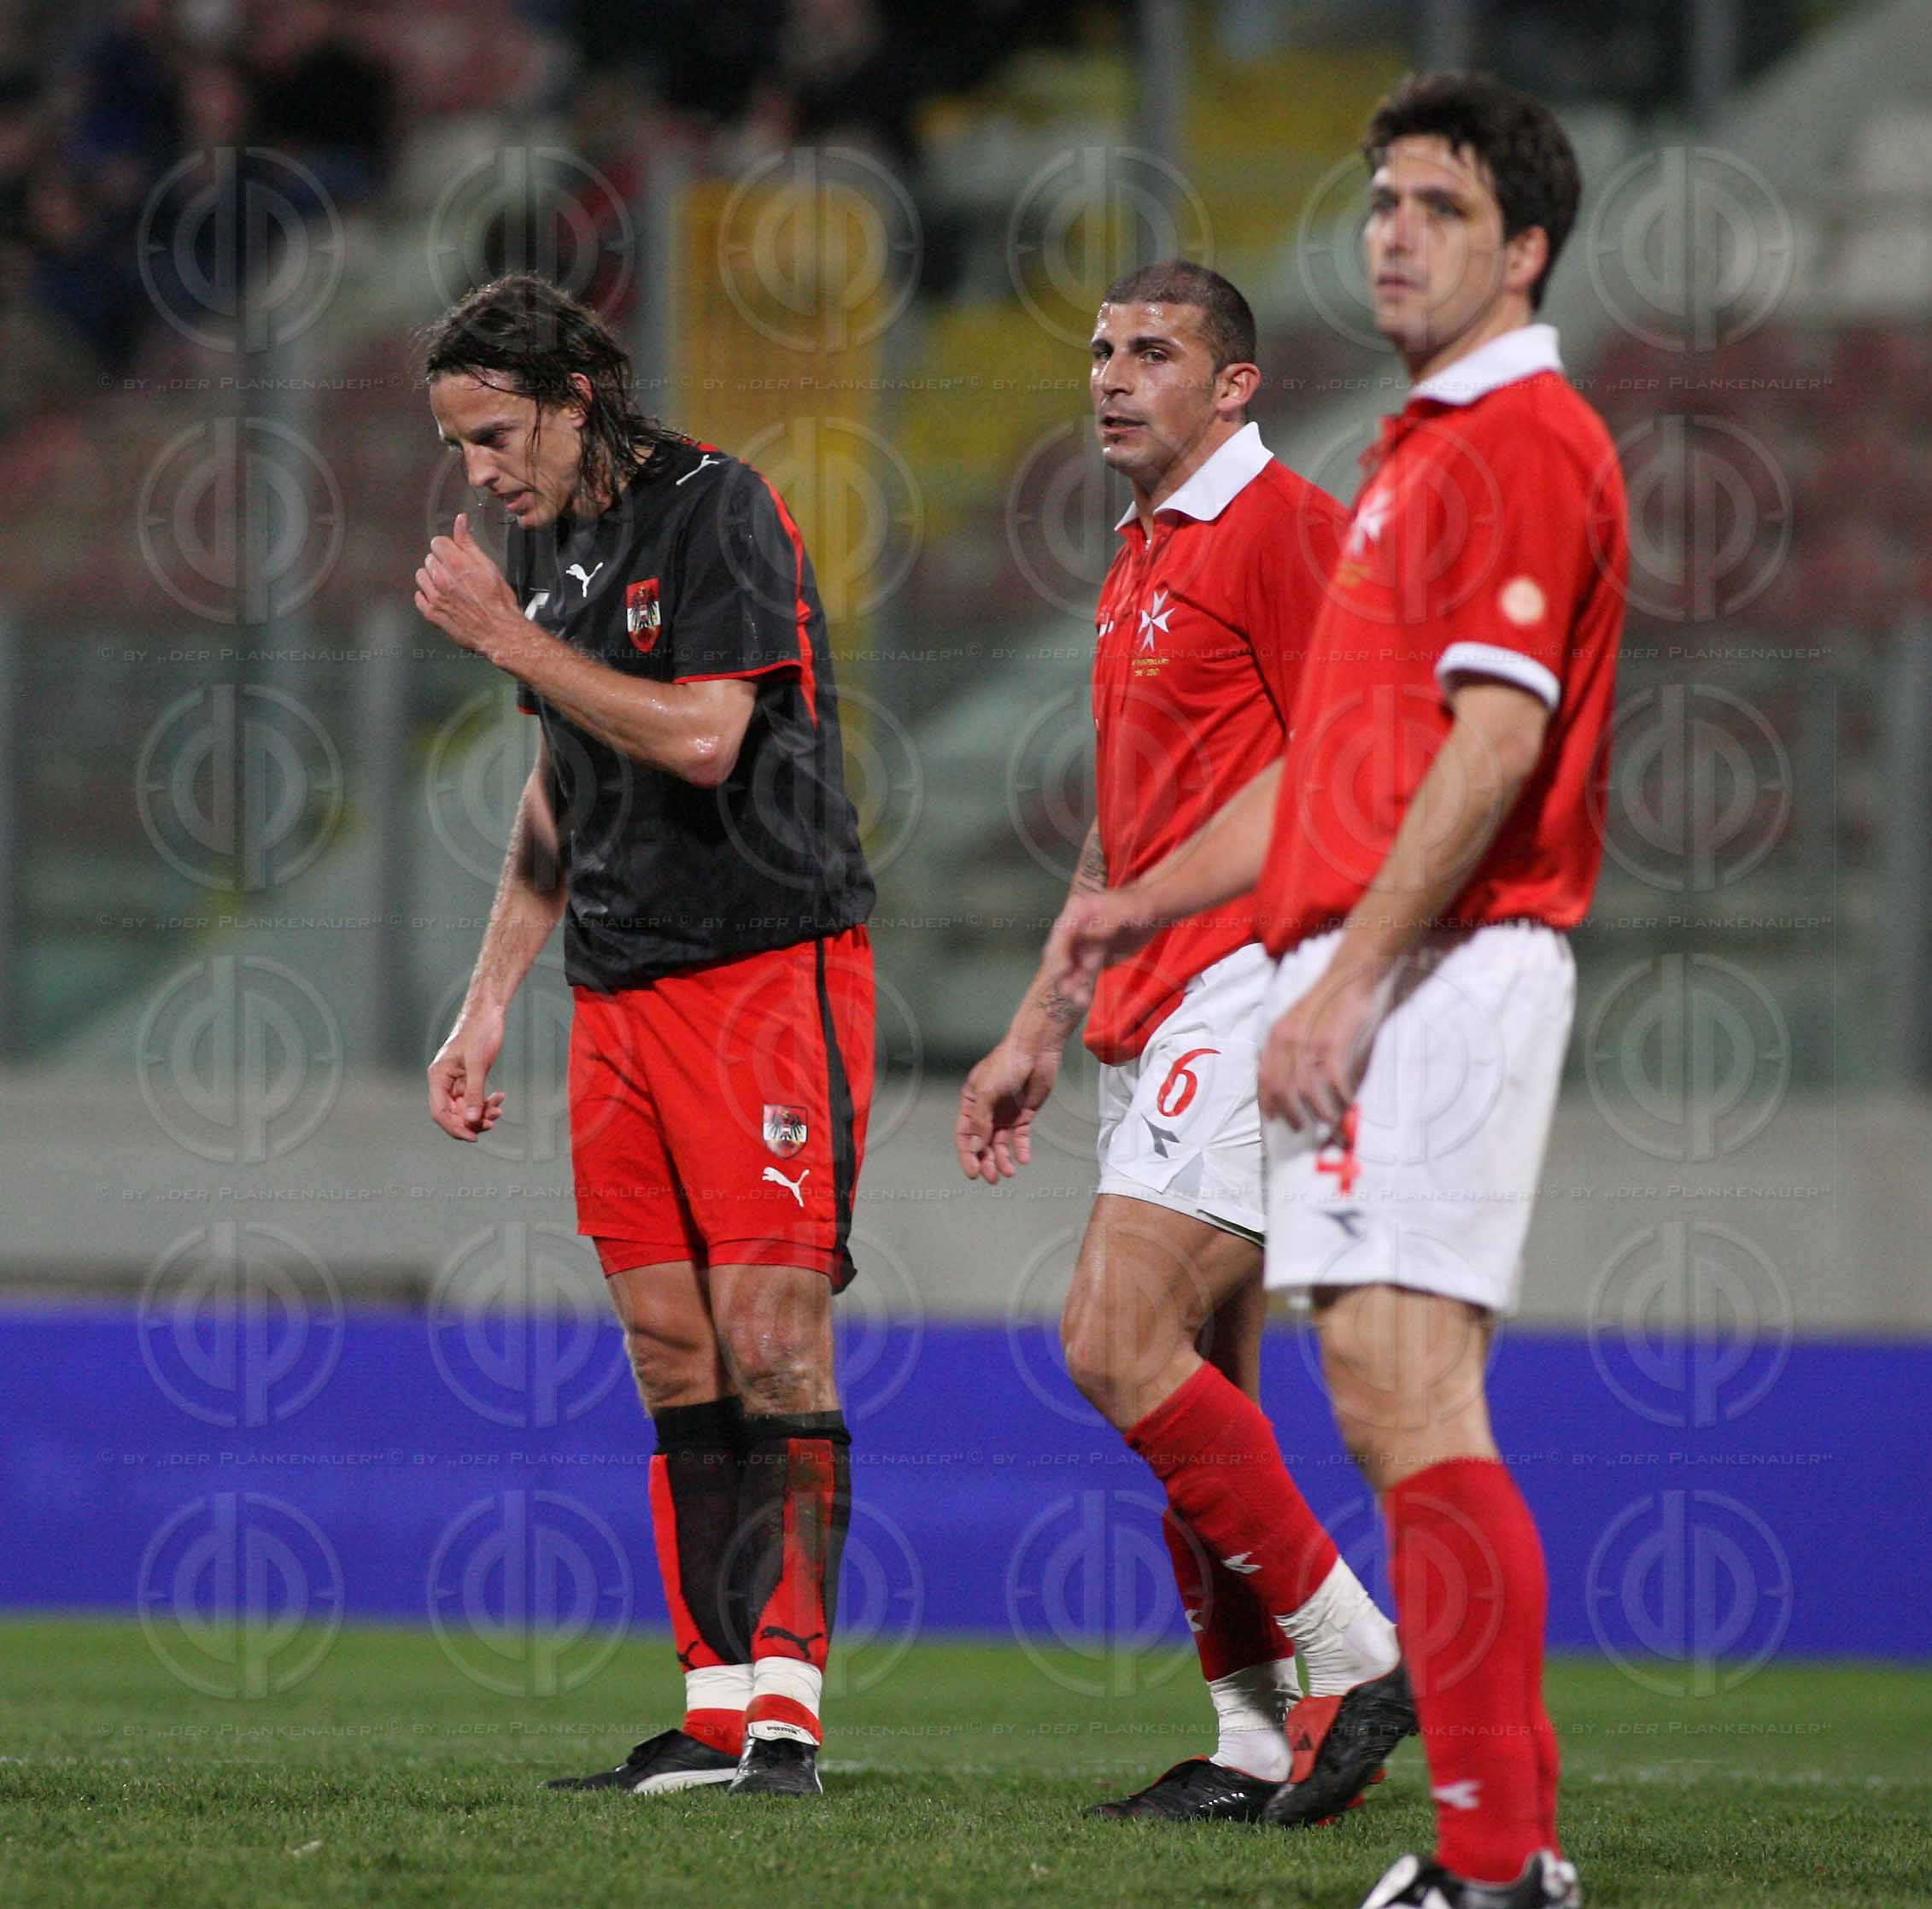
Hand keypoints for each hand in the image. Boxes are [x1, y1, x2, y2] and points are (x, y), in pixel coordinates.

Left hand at [415, 513, 521, 660]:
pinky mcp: (432, 613)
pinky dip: (427, 596)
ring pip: (421, 575)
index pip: (438, 542)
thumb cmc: (499, 603)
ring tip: (448, 586)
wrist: (500, 632)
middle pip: (429, 558)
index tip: (455, 554)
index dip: (448, 547)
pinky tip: (441, 598)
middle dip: (441, 563)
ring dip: (432, 578)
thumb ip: (469, 542)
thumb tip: (460, 521)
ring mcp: (435, 597)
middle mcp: (442, 579)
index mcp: (457, 564)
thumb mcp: (489, 566)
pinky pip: (419, 597)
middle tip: (457, 574)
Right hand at [428, 1007, 507, 1141]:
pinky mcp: (469, 1077)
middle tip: (492, 1123)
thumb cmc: (479, 1032)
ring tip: (499, 1110)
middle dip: (472, 1121)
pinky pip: (475, 1097)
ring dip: (482, 1112)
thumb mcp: (478, 1064)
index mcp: (438, 1076)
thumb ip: (475, 1093)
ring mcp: (457, 1079)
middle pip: (453, 1112)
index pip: (440, 1112)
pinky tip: (500, 1097)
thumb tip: (472, 1120)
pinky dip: (487, 1101)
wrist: (489, 1013)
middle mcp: (444, 1080)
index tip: (473, 1137)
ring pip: (466, 1107)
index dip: (455, 1127)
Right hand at [955, 1039, 1061, 1181]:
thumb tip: (977, 1147)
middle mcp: (987, 1112)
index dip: (968, 1155)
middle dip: (986, 1162)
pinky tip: (1023, 1159)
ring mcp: (1005, 1114)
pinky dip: (1021, 1149)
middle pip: (983, 1144)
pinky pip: (1020, 1137)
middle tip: (993, 1178)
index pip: (965, 1135)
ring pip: (1001, 1144)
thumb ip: (981, 1121)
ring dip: (1003, 1160)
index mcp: (972, 1104)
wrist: (1035, 1051)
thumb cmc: (1006, 1064)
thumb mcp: (987, 1091)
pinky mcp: (1024, 1115)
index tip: (973, 1173)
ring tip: (1009, 1172)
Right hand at [1042, 889, 1160, 1011]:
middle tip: (1073, 993)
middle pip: (1060, 955)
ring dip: (1072, 986)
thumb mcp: (1123, 912)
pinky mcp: (1093, 958)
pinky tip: (1086, 998)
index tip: (1064, 972)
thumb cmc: (1137, 906)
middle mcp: (1074, 930)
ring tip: (1082, 1000)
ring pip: (1070, 969)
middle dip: (1063, 976)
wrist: (1151, 912)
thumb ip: (1104, 924)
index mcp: (1076, 912)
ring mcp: (1083, 945)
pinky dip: (1083, 987)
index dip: (1059, 954)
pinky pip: (1084, 976)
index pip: (1060, 936)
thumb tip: (1085, 935)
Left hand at [1256, 957, 1383, 1132]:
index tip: (1273, 1118)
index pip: (1264, 1076)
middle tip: (1301, 1128)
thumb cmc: (1328, 1000)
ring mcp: (1310, 1043)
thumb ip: (1291, 1047)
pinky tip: (1347, 1106)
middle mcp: (1288, 1041)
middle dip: (1291, 1113)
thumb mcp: (1298, 1021)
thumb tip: (1293, 1081)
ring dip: (1319, 1112)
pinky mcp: (1334, 1045)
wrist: (1350, 975)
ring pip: (1307, 1091)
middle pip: (1282, 1089)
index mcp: (1276, 1035)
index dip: (1267, 1101)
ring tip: (1329, 1123)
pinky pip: (1333, 1083)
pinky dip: (1340, 1099)